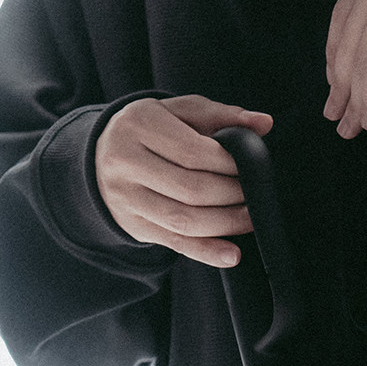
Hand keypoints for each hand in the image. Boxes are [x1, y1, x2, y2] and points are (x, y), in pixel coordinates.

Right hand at [94, 95, 272, 267]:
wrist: (103, 154)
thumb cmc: (152, 129)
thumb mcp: (181, 111)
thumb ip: (223, 115)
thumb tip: (264, 123)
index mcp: (139, 125)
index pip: (193, 152)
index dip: (228, 164)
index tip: (250, 167)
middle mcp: (125, 161)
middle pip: (190, 188)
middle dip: (231, 194)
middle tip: (254, 194)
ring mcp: (125, 197)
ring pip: (183, 219)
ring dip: (225, 223)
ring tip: (249, 218)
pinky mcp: (132, 224)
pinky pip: (174, 242)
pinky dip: (206, 251)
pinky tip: (230, 254)